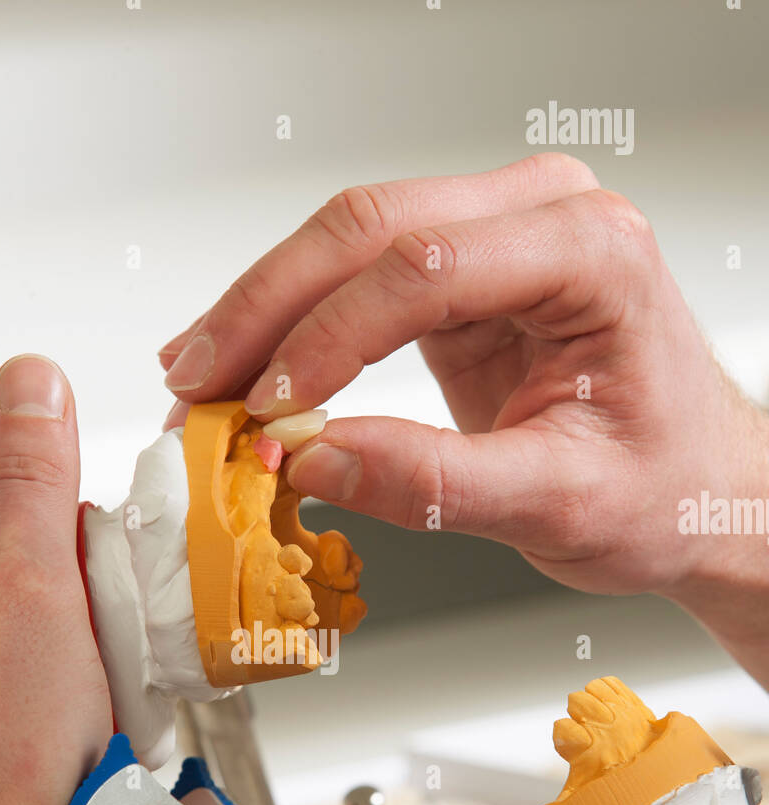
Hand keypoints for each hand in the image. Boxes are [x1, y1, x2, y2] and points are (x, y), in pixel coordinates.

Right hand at [159, 154, 768, 681]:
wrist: (694, 489)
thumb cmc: (662, 487)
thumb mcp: (559, 503)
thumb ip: (433, 484)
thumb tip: (313, 462)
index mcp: (591, 252)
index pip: (426, 268)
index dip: (328, 338)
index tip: (271, 413)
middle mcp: (543, 216)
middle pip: (367, 229)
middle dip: (265, 310)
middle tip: (195, 384)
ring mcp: (498, 233)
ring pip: (346, 241)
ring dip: (262, 311)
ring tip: (198, 379)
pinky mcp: (462, 272)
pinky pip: (354, 276)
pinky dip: (291, 323)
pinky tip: (245, 363)